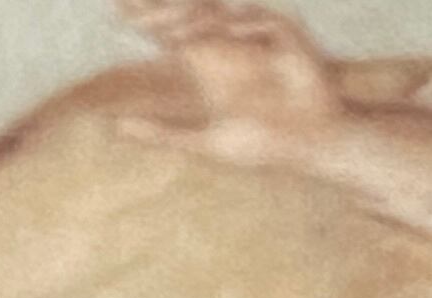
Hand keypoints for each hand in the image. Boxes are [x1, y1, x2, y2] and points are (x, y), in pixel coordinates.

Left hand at [114, 2, 345, 172]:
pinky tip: (220, 37)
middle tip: (136, 16)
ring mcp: (255, 35)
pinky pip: (257, 20)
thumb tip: (116, 128)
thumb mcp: (209, 142)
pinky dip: (238, 26)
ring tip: (177, 35)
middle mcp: (228, 41)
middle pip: (188, 9)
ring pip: (217, 10)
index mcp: (208, 59)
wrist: (315, 150)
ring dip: (194, 17)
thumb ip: (164, 134)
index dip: (145, 15)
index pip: (169, 26)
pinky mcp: (286, 35)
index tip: (118, 14)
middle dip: (162, 9)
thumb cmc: (269, 148)